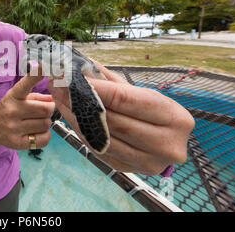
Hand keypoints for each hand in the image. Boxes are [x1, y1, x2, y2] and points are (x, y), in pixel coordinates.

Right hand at [0, 65, 54, 149]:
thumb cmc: (8, 110)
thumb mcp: (18, 98)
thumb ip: (38, 97)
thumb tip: (54, 99)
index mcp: (13, 96)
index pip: (25, 84)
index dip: (35, 75)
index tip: (42, 66)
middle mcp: (12, 110)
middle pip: (45, 109)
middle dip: (48, 110)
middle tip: (43, 111)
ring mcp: (14, 127)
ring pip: (46, 124)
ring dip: (45, 123)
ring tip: (36, 122)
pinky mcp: (18, 142)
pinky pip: (44, 138)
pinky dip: (44, 135)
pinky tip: (35, 132)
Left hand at [48, 59, 194, 173]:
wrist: (167, 140)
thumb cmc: (152, 111)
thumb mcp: (138, 91)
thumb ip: (110, 80)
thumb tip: (79, 64)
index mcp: (175, 117)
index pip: (126, 100)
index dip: (96, 88)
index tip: (72, 77)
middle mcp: (166, 144)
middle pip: (113, 121)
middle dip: (81, 102)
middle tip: (59, 86)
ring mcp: (148, 162)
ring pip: (102, 138)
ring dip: (75, 118)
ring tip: (59, 100)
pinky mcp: (130, 170)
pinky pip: (98, 150)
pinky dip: (82, 132)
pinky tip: (70, 117)